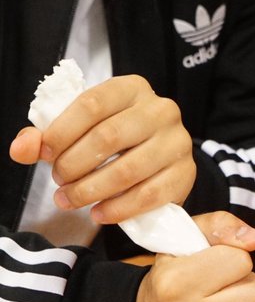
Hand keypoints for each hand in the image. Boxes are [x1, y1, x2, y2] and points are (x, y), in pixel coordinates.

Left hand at [9, 75, 195, 223]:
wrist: (158, 157)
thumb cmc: (114, 137)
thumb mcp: (80, 128)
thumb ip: (45, 138)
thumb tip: (21, 149)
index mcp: (131, 88)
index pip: (92, 104)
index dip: (62, 131)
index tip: (45, 154)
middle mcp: (161, 110)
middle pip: (108, 137)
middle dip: (74, 165)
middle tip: (59, 182)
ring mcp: (178, 142)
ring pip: (128, 170)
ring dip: (91, 191)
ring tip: (70, 200)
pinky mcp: (186, 174)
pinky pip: (149, 196)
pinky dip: (118, 209)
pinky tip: (99, 213)